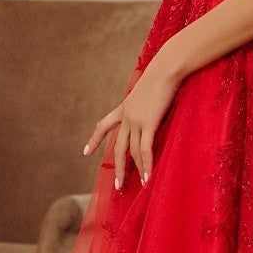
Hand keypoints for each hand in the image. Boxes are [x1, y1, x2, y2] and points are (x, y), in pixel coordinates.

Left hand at [83, 49, 181, 189]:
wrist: (167, 66)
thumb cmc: (164, 73)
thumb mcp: (150, 89)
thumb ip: (149, 101)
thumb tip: (155, 105)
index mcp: (125, 107)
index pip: (104, 125)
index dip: (95, 139)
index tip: (85, 152)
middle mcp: (127, 116)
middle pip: (118, 147)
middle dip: (117, 167)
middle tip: (117, 185)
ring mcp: (136, 120)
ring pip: (132, 152)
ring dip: (135, 171)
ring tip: (138, 186)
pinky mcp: (148, 123)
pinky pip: (145, 150)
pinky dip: (147, 166)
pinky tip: (148, 178)